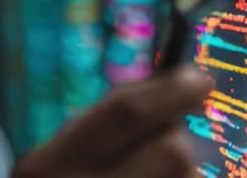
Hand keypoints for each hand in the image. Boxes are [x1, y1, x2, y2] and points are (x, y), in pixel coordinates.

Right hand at [11, 65, 212, 177]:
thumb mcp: (58, 162)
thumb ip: (103, 129)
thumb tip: (175, 91)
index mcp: (47, 166)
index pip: (125, 113)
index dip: (171, 91)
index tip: (199, 79)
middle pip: (172, 151)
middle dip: (179, 141)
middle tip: (167, 144)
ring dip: (184, 177)